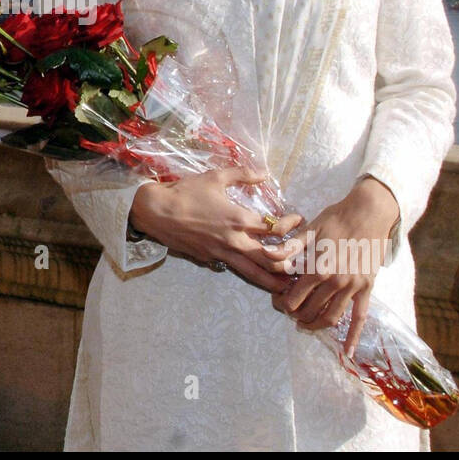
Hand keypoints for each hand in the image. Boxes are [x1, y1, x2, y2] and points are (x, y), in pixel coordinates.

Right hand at [129, 166, 304, 293]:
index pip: (275, 229)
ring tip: (287, 287)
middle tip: (302, 262)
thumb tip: (265, 173)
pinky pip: (233, 268)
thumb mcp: (215, 177)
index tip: (298, 221)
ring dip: (273, 280)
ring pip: (253, 273)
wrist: (156, 212)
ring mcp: (222, 254)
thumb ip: (243, 174)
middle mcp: (234, 241)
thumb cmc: (186, 192)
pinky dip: (248, 273)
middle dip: (290, 262)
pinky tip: (254, 273)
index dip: (291, 226)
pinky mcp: (210, 260)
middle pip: (271, 259)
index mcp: (238, 219)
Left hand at [269, 177, 399, 356]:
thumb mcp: (309, 230)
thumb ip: (289, 247)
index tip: (278, 301)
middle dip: (296, 315)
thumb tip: (266, 255)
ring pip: (331, 318)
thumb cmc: (336, 218)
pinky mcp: (366, 289)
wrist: (368, 213)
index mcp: (317, 268)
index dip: (282, 303)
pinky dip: (353, 337)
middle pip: (310, 310)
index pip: (293, 297)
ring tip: (306, 324)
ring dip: (316, 325)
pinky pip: (360, 318)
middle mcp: (335, 282)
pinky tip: (348, 353)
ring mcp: (352, 288)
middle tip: (290, 313)